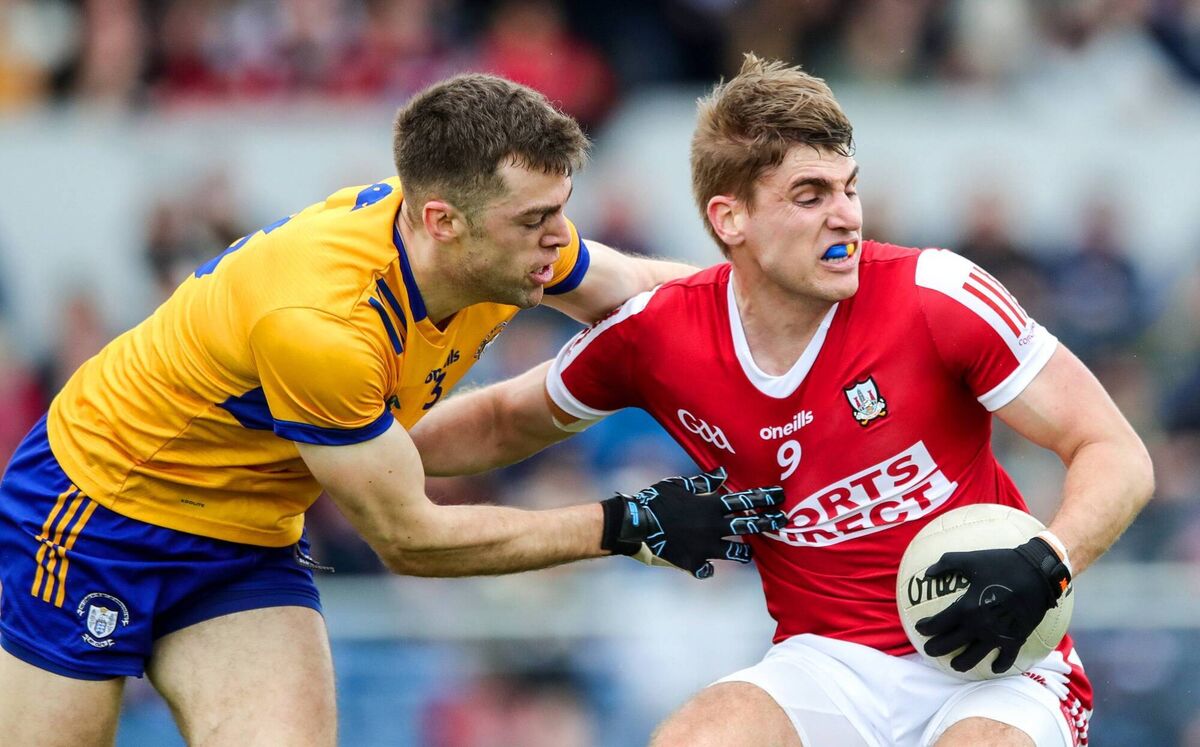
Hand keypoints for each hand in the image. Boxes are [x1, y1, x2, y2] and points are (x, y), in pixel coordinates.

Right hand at [599, 467, 785, 578]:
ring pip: (735, 553)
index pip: (745, 501)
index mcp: (710, 506)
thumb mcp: (679, 485)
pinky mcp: (693, 562)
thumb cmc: (656, 500)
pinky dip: (707, 568)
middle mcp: (713, 527)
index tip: (780, 494)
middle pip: (748, 526)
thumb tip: (723, 473)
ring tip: (751, 553)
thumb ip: (704, 482)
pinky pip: (707, 569)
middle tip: (783, 520)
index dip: (764, 497)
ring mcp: (705, 547)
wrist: (636, 525)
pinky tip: (708, 568)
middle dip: (768, 523)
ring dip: (744, 553)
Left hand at [915, 536, 1070, 673]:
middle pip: (949, 645)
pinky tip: (993, 667)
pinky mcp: (1015, 640)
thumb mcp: (970, 559)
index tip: (920, 627)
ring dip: (960, 663)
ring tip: (954, 664)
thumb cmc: (1002, 564)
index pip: (937, 624)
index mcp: (965, 608)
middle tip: (929, 650)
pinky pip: (1005, 660)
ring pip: (972, 659)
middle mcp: (978, 626)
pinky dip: (998, 666)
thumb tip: (928, 573)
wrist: (1038, 573)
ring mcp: (997, 636)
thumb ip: (946, 564)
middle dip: (935, 649)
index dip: (925, 628)